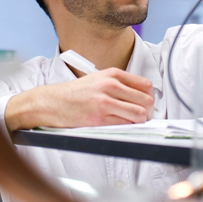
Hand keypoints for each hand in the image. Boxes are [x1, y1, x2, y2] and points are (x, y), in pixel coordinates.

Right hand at [4, 68, 153, 131]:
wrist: (53, 102)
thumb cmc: (75, 93)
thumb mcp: (98, 79)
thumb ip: (119, 84)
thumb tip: (141, 95)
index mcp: (112, 74)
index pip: (146, 85)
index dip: (150, 97)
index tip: (146, 104)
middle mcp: (110, 85)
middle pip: (146, 100)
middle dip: (148, 111)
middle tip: (142, 116)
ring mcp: (105, 102)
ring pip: (140, 114)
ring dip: (140, 121)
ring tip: (133, 123)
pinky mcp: (100, 118)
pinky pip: (125, 124)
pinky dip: (128, 127)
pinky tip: (121, 126)